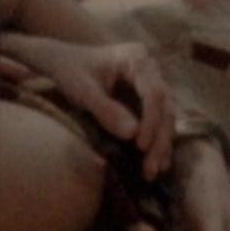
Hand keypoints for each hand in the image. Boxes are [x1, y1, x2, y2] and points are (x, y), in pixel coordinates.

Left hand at [0, 34, 175, 179]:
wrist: (63, 62)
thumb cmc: (70, 71)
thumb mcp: (82, 90)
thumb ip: (105, 110)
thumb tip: (132, 135)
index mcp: (136, 58)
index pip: (154, 92)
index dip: (151, 121)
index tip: (140, 146)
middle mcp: (150, 69)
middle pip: (165, 107)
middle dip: (159, 139)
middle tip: (151, 168)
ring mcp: (151, 84)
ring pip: (166, 116)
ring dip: (161, 145)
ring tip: (153, 172)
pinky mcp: (146, 99)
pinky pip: (158, 121)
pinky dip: (156, 142)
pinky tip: (156, 164)